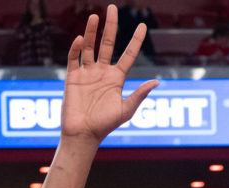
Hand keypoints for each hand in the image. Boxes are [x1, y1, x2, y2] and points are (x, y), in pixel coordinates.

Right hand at [61, 5, 158, 143]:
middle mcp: (102, 72)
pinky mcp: (72, 77)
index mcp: (116, 78)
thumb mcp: (126, 110)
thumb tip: (157, 82)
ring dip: (91, 32)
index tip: (142, 25)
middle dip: (111, 26)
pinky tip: (80, 39)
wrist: (83, 134)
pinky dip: (76, 48)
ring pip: (90, 47)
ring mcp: (87, 73)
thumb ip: (139, 95)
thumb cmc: (105, 125)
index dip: (135, 40)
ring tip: (95, 17)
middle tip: (113, 8)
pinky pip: (74, 58)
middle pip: (108, 44)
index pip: (128, 54)